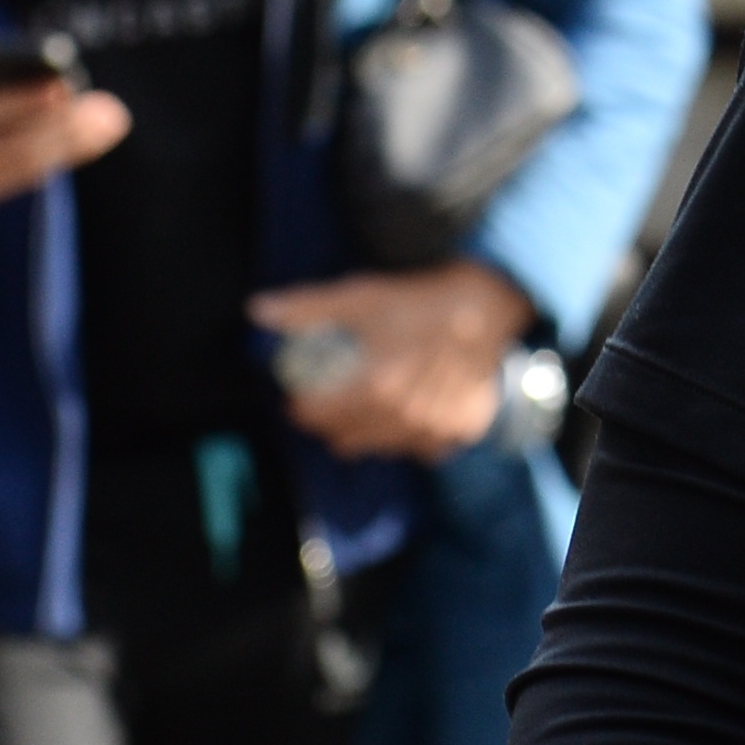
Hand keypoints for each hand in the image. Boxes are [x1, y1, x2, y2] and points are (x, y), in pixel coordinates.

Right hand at [0, 44, 131, 207]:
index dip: (24, 103)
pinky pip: (24, 175)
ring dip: (75, 145)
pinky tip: (92, 137)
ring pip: (26, 167)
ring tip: (112, 121)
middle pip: (15, 149)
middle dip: (65, 130)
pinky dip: (61, 155)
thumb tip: (37, 60)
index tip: (63, 86)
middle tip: (109, 110)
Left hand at [250, 264, 539, 461]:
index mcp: (374, 389)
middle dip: (329, 422)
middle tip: (333, 399)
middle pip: (343, 440)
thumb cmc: (419, 299)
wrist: (488, 305)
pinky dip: (408, 435)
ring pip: (379, 448)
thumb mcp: (362, 296)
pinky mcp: (458, 434)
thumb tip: (256, 310)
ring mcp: (432, 430)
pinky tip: (410, 409)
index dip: (300, 407)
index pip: (316, 418)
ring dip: (367, 432)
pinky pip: (418, 449)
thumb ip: (307, 308)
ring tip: (370, 403)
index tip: (300, 395)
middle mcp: (402, 418)